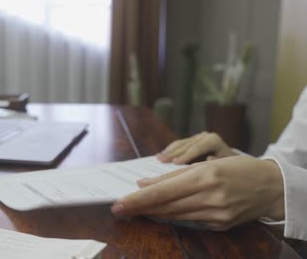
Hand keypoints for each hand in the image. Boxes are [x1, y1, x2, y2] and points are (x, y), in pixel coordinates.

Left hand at [111, 155, 284, 230]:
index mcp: (205, 177)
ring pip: (174, 216)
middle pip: (165, 206)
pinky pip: (189, 221)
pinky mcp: (220, 225)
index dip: (138, 200)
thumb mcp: (206, 164)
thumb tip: (144, 184)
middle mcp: (210, 197)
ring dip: (153, 213)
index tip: (119, 204)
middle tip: (119, 209)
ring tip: (135, 210)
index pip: (162, 192)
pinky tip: (160, 213)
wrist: (271, 187)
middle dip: (139, 208)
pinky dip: (172, 216)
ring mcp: (216, 215)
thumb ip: (174, 176)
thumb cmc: (237, 168)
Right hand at [158, 132, 237, 164]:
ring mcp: (198, 137)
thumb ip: (218, 162)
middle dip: (172, 153)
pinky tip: (161, 154)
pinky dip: (169, 149)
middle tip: (160, 160)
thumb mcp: (227, 167)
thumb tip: (210, 157)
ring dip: (168, 151)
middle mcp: (205, 136)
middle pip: (186, 145)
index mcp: (213, 141)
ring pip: (180, 143)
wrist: (234, 163)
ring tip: (158, 158)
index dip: (185, 155)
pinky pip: (179, 144)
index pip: (197, 148)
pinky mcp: (192, 140)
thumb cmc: (231, 169)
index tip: (175, 163)